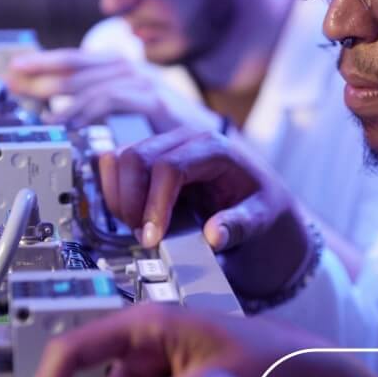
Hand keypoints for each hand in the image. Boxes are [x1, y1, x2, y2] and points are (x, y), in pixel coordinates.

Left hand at [4, 49, 222, 132]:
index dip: (47, 61)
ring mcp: (147, 85)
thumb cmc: (174, 136)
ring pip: (94, 82)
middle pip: (81, 66)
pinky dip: (87, 111)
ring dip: (61, 93)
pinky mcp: (155, 103)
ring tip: (36, 104)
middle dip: (43, 72)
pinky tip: (67, 122)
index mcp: (127, 72)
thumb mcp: (131, 118)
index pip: (80, 60)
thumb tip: (61, 111)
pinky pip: (113, 102)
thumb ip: (100, 110)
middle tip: (13, 78)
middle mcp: (136, 72)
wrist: (217, 149)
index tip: (17, 65)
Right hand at [97, 126, 309, 296]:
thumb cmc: (260, 203)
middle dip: (131, 201)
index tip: (152, 237)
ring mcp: (164, 145)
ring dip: (119, 197)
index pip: (168, 167)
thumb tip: (214, 236)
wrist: (258, 198)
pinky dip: (115, 192)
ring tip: (138, 227)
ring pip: (119, 158)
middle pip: (136, 157)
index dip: (154, 204)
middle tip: (144, 236)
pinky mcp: (149, 157)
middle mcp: (185, 139)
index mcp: (214, 148)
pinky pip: (116, 165)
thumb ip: (240, 225)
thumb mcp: (262, 216)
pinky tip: (132, 215)